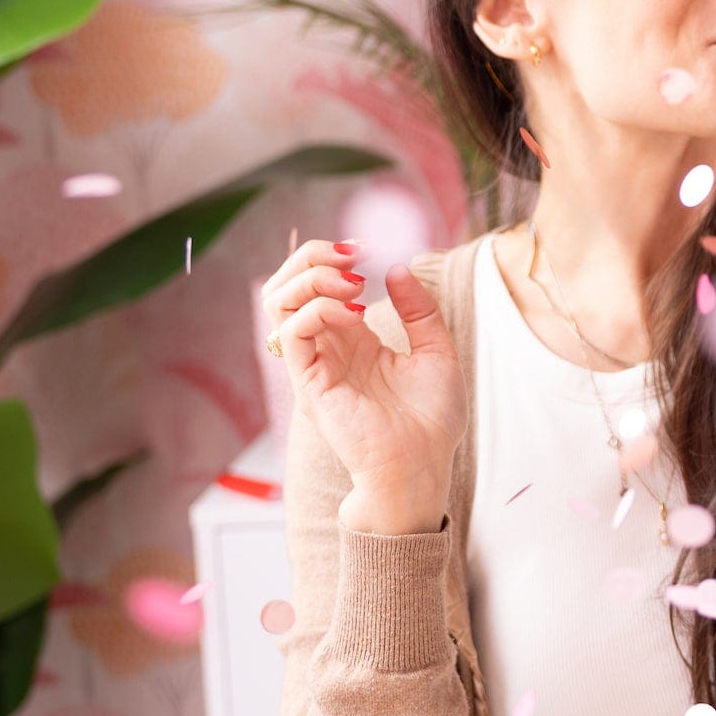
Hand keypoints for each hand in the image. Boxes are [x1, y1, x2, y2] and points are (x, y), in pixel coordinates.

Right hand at [262, 241, 464, 534]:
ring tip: (353, 283)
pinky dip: (316, 310)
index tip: (368, 249)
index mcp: (353, 339)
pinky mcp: (310, 384)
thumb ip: (419, 310)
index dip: (333, 258)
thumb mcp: (437, 351)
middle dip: (310, 258)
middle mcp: (328, 347)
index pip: (318, 285)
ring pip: (278, 304)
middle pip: (286, 287)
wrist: (422, 466)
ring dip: (310, 278)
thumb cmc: (431, 420)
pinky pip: (291, 335)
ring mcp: (315, 364)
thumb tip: (398, 269)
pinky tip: (355, 314)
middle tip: (353, 256)